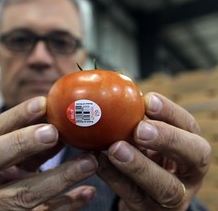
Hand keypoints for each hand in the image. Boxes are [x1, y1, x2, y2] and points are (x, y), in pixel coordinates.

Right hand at [0, 96, 97, 210]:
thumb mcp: (3, 157)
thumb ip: (24, 141)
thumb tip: (57, 116)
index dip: (14, 117)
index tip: (42, 103)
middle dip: (21, 143)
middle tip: (54, 131)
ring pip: (23, 194)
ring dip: (60, 176)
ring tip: (90, 161)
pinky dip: (67, 204)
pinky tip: (87, 191)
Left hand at [97, 92, 210, 210]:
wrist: (143, 195)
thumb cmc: (146, 157)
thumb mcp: (151, 140)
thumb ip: (142, 122)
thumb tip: (119, 94)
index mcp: (191, 148)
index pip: (189, 127)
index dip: (171, 113)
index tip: (148, 100)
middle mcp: (189, 173)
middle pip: (193, 156)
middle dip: (167, 139)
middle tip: (140, 129)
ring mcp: (173, 198)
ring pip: (164, 185)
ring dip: (138, 165)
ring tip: (116, 148)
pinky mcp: (148, 210)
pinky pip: (132, 196)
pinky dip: (114, 178)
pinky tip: (99, 162)